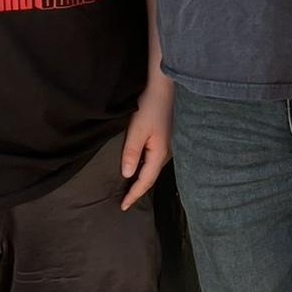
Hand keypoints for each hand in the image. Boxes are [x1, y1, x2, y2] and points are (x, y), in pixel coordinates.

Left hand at [120, 73, 173, 208]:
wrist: (164, 85)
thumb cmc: (151, 105)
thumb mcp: (137, 130)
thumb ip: (131, 153)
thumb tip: (127, 175)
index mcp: (160, 152)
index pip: (145, 180)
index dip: (134, 194)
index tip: (123, 206)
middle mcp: (167, 151)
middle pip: (151, 176)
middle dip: (139, 189)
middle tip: (126, 201)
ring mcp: (168, 143)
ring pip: (153, 167)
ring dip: (142, 178)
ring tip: (131, 187)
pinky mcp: (165, 136)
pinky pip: (155, 158)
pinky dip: (146, 167)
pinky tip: (140, 165)